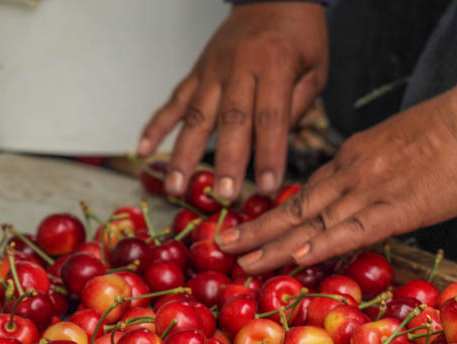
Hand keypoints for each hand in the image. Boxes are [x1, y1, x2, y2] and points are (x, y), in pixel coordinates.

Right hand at [137, 2, 327, 200]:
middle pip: (232, 119)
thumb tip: (275, 148)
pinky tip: (142, 149)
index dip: (269, 153)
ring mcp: (212, 69)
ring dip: (184, 153)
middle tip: (225, 195)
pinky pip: (174, 100)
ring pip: (196, 115)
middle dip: (228, 161)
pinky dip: (156, 125)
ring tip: (176, 186)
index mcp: (275, 65)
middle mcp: (239, 67)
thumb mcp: (314, 68)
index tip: (268, 186)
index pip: (271, 116)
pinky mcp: (197, 71)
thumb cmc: (299, 36)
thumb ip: (297, 106)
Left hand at [215, 77, 456, 274]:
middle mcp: (351, 174)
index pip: (307, 192)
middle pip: (295, 207)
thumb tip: (369, 198)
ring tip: (242, 261)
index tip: (252, 229)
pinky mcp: (396, 208)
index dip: (276, 214)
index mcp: (353, 159)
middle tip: (222, 246)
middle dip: (257, 229)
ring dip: (275, 244)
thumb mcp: (400, 147)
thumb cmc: (451, 133)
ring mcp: (370, 191)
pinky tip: (298, 256)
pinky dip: (323, 243)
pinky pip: (352, 229)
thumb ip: (378, 173)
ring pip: (313, 221)